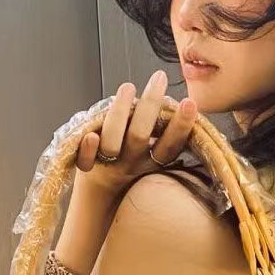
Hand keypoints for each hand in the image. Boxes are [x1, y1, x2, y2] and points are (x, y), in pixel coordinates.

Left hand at [74, 70, 197, 197]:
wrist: (102, 196)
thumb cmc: (133, 164)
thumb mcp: (154, 154)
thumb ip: (165, 133)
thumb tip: (187, 105)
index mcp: (153, 162)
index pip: (170, 145)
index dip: (181, 127)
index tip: (189, 103)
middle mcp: (132, 162)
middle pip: (140, 136)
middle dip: (150, 105)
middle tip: (160, 78)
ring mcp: (109, 164)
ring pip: (112, 142)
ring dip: (119, 113)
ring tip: (129, 87)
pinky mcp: (87, 166)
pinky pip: (85, 161)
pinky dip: (87, 149)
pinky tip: (91, 136)